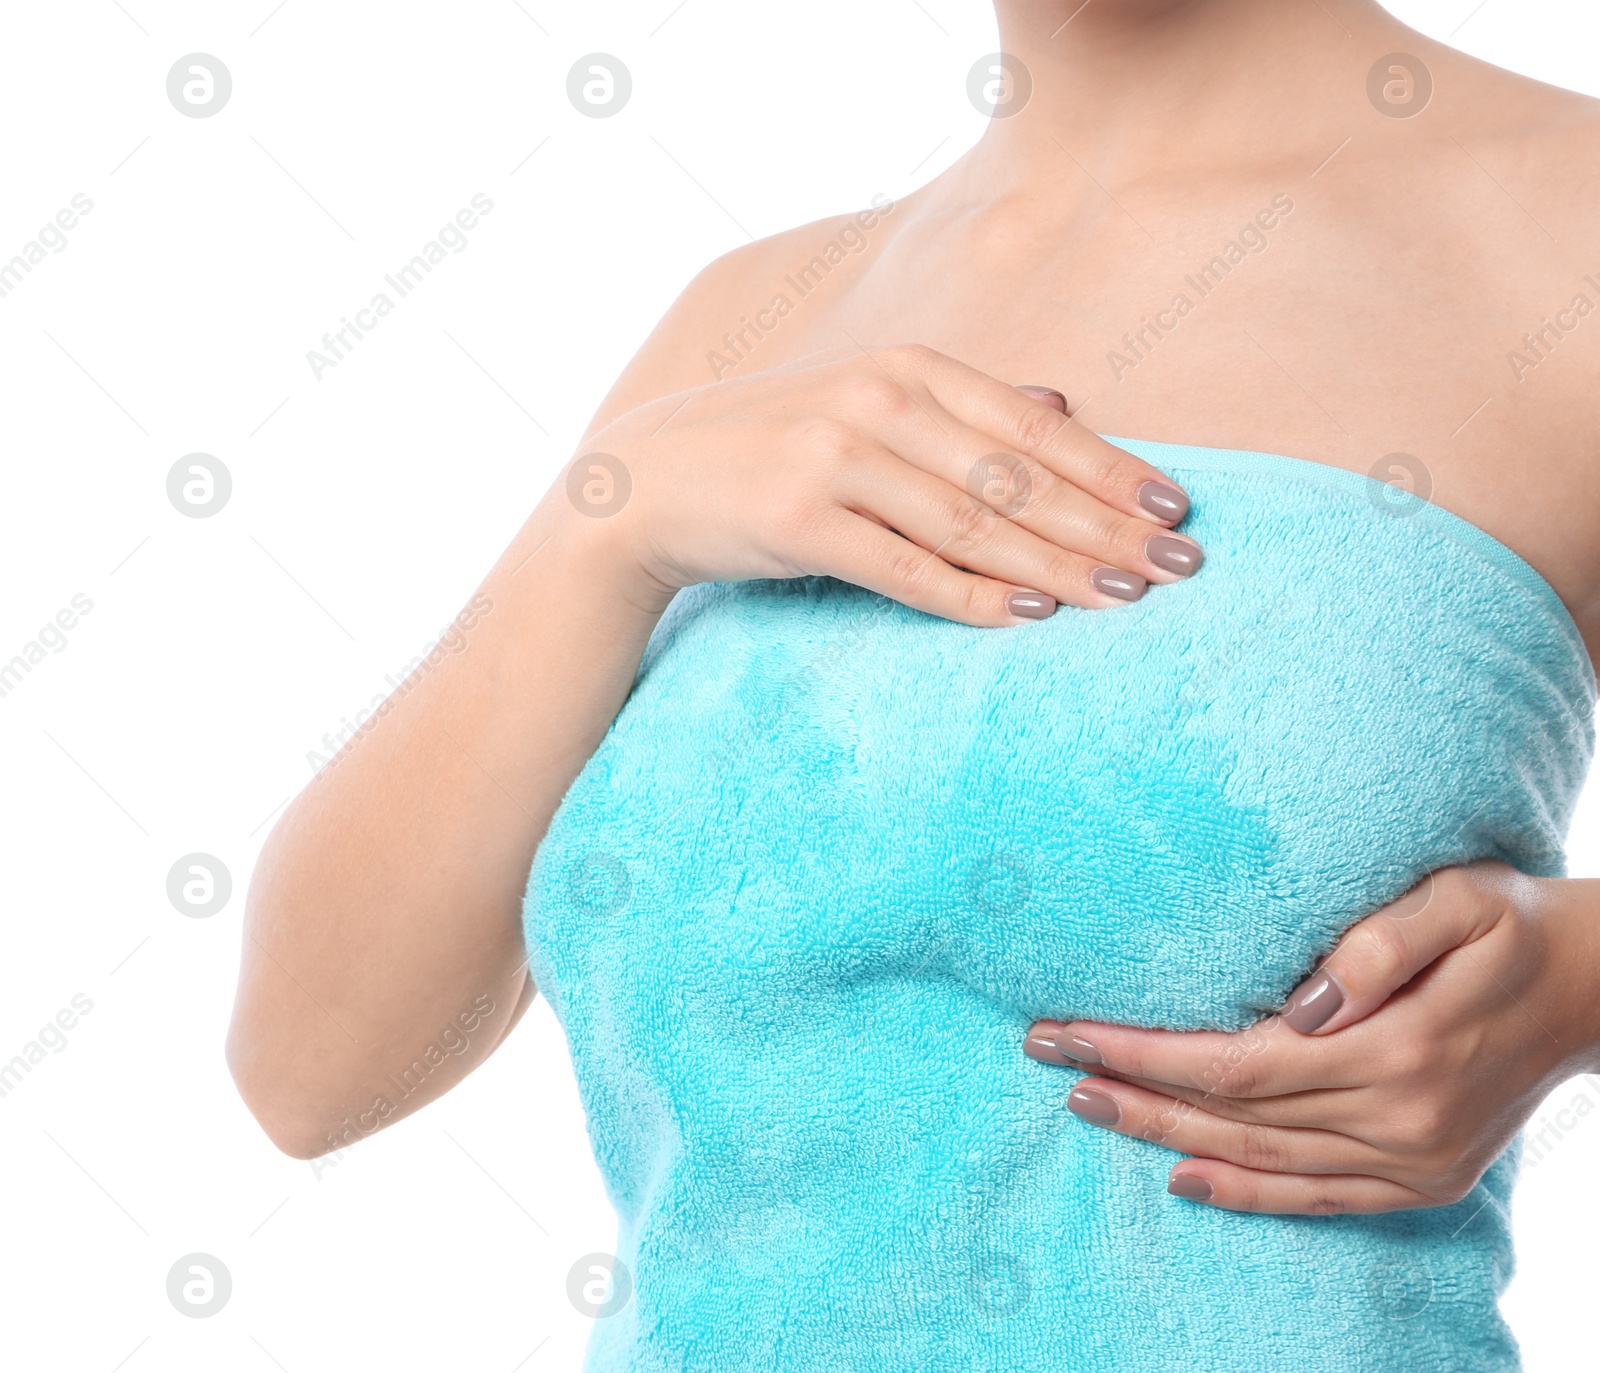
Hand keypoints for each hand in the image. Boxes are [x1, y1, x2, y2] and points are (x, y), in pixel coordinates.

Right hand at [564, 344, 1201, 624]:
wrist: (651, 484)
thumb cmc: (776, 447)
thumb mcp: (868, 404)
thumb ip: (965, 405)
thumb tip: (1066, 400)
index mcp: (909, 367)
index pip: (1035, 424)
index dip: (1113, 468)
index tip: (1178, 510)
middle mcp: (878, 400)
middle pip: (1017, 474)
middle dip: (1107, 525)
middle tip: (1180, 566)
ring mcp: (836, 456)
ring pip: (973, 522)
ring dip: (1057, 566)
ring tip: (1127, 600)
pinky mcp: (799, 520)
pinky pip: (904, 567)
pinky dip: (971, 596)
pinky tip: (1029, 617)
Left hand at [1024, 862, 1599, 1213]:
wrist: (1594, 989)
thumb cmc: (1511, 926)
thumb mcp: (1460, 902)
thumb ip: (1380, 945)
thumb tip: (1303, 1001)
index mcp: (1400, 1047)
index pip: (1237, 1061)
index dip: (1147, 1051)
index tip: (1071, 1029)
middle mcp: (1400, 1118)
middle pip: (1233, 1114)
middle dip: (1132, 1087)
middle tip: (1049, 1058)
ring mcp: (1411, 1160)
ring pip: (1261, 1160)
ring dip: (1166, 1136)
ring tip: (1088, 1104)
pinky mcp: (1422, 1179)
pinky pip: (1317, 1199)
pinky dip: (1245, 1194)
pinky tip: (1182, 1178)